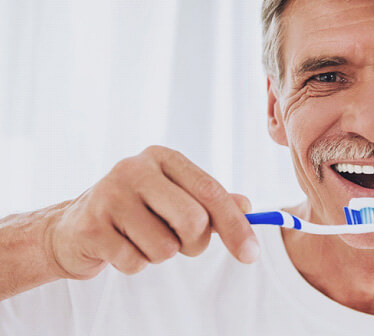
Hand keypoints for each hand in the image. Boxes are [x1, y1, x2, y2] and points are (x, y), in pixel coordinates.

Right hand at [44, 145, 259, 279]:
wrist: (74, 226)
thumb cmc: (137, 211)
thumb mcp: (175, 197)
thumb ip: (211, 201)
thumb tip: (247, 207)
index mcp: (162, 158)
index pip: (210, 191)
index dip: (236, 225)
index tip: (252, 253)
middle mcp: (134, 168)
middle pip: (194, 220)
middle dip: (195, 243)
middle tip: (181, 242)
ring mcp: (109, 195)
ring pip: (165, 248)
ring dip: (161, 254)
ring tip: (141, 239)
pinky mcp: (91, 226)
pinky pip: (136, 263)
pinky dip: (135, 263)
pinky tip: (120, 246)